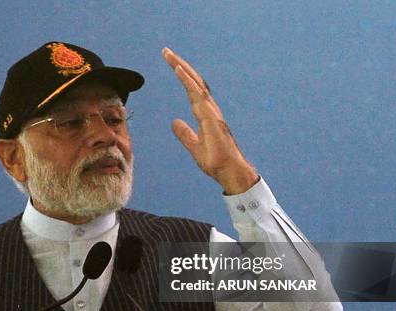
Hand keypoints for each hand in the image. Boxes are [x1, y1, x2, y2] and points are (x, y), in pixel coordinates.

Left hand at [162, 47, 258, 194]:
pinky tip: (178, 70)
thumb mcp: (194, 146)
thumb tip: (174, 122)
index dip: (183, 76)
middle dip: (180, 65)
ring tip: (169, 56)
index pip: (192, 90)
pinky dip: (188, 80)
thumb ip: (185, 134)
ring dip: (182, 68)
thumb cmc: (216, 161)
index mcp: (206, 115)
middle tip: (166, 52)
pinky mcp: (210, 117)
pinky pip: (197, 94)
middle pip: (194, 82)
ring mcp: (211, 112)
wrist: (229, 172)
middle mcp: (209, 109)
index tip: (172, 64)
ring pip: (195, 84)